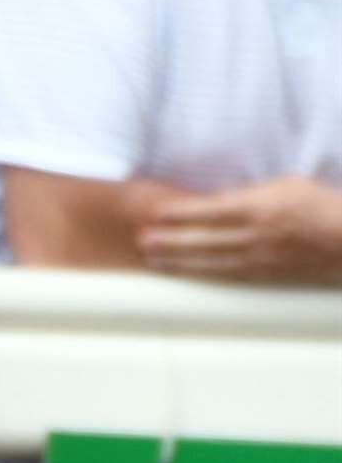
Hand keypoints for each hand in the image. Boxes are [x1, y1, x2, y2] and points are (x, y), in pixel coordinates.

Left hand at [137, 176, 341, 284]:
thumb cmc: (320, 206)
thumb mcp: (286, 186)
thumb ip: (249, 193)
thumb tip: (217, 201)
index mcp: (260, 209)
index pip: (211, 211)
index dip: (181, 214)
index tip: (156, 213)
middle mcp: (257, 236)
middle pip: (205, 240)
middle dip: (171, 242)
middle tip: (142, 242)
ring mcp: (262, 259)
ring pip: (212, 262)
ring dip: (179, 262)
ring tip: (152, 261)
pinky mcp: (268, 276)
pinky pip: (229, 276)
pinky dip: (204, 275)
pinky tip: (185, 274)